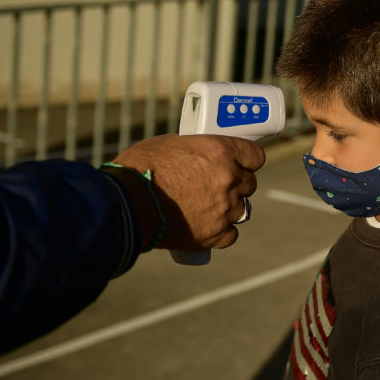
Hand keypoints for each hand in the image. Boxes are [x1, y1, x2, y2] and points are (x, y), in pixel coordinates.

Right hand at [112, 134, 265, 250]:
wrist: (124, 204)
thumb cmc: (139, 169)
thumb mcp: (168, 144)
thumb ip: (193, 149)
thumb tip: (198, 154)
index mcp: (220, 151)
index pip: (256, 156)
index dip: (248, 160)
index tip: (242, 163)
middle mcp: (228, 179)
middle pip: (250, 183)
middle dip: (237, 184)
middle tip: (218, 186)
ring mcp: (223, 208)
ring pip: (242, 209)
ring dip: (230, 208)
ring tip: (209, 207)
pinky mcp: (213, 234)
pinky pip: (230, 235)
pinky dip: (221, 233)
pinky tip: (208, 227)